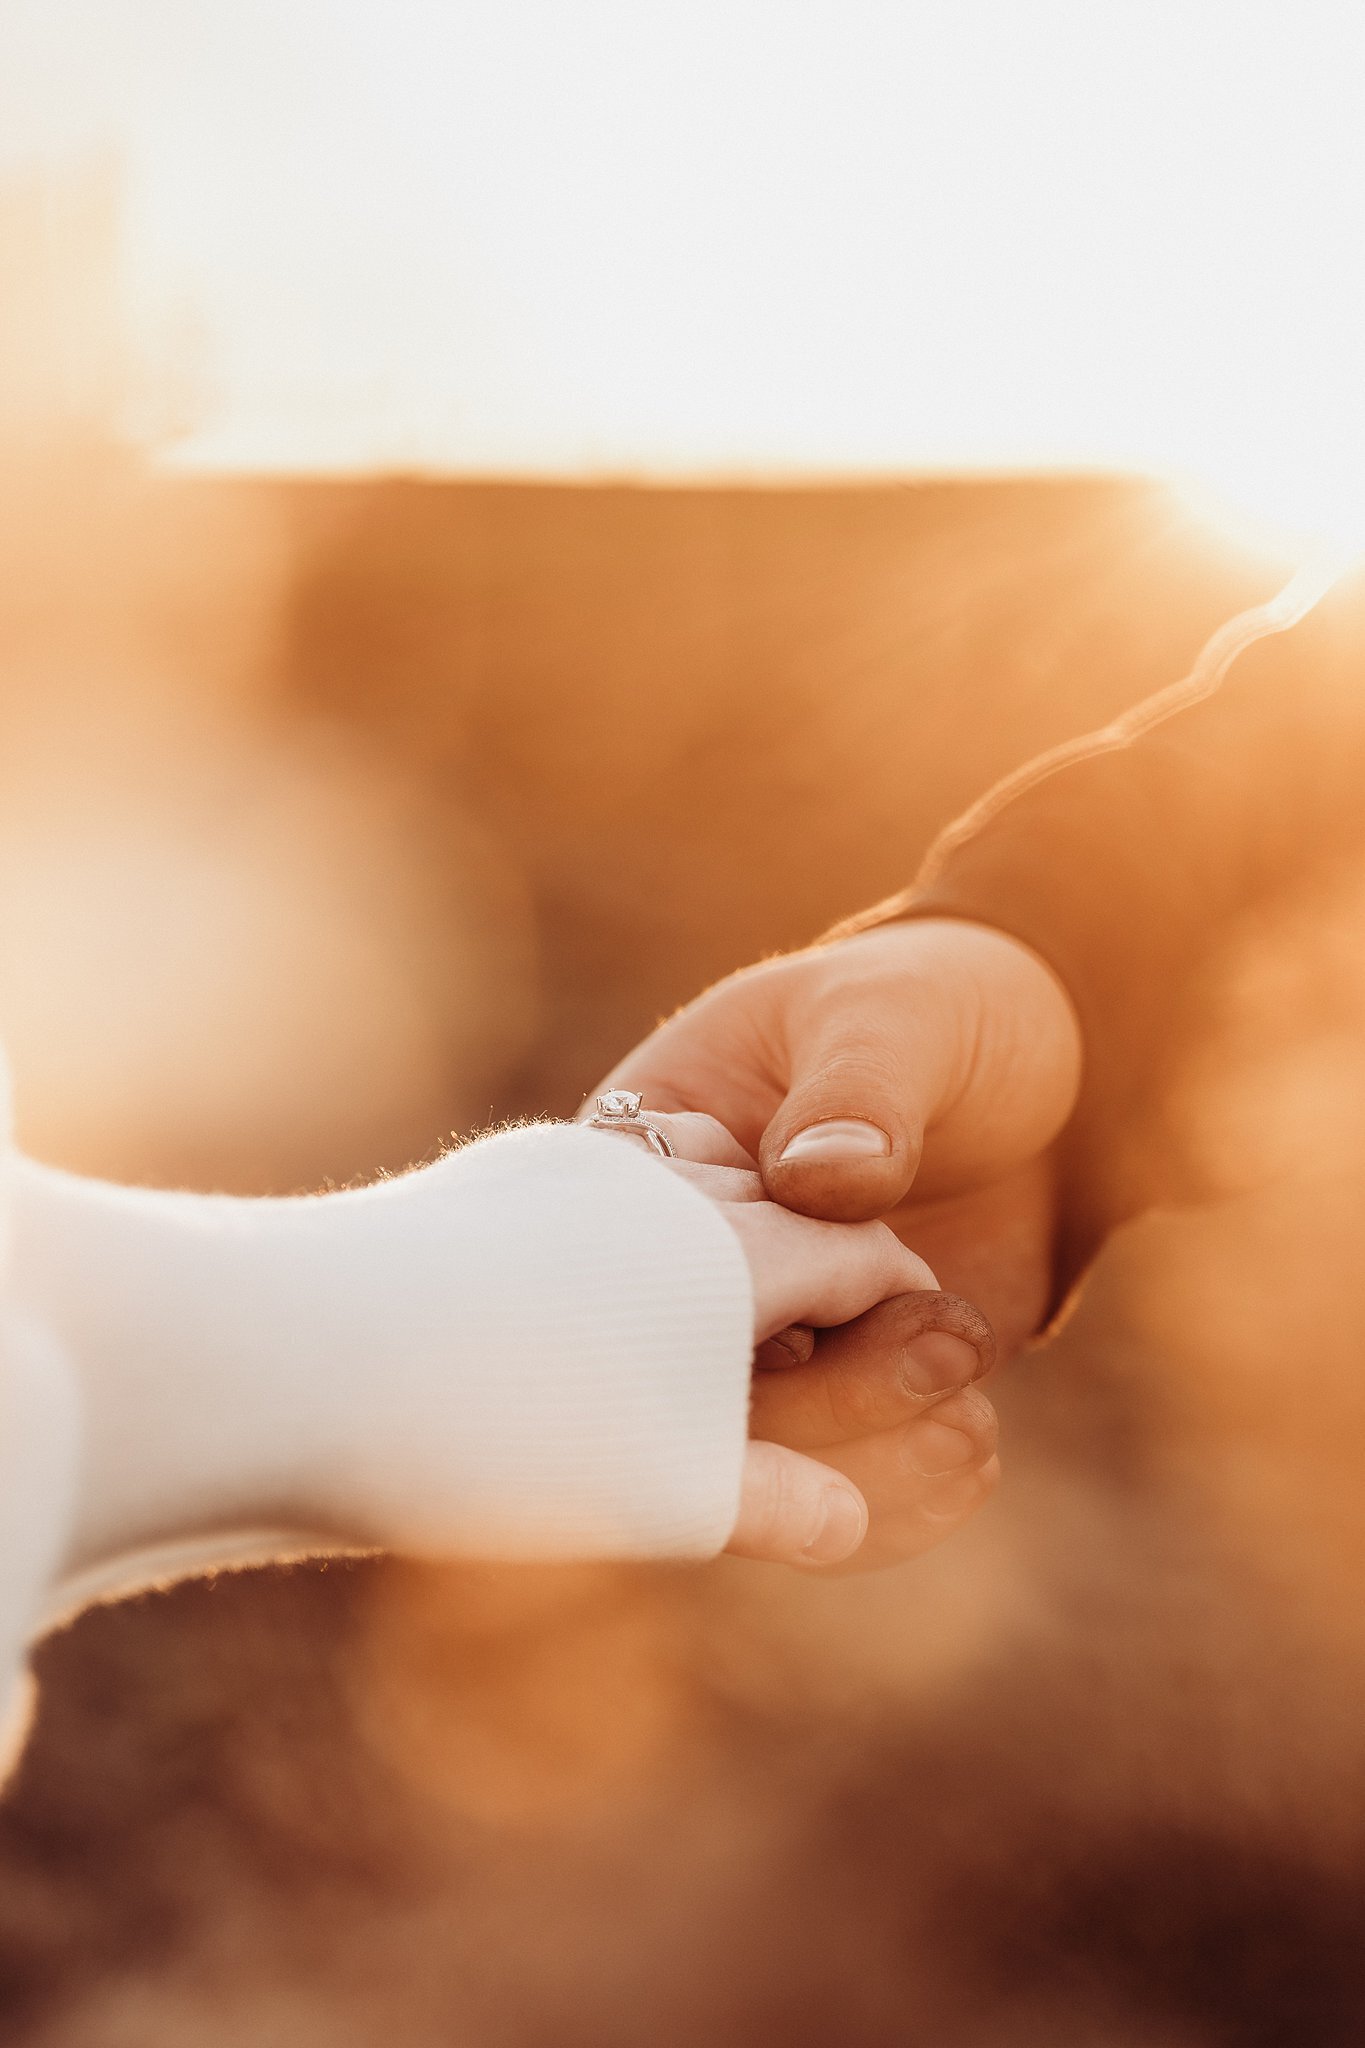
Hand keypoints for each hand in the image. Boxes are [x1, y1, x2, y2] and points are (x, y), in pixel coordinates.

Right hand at [591, 921, 1082, 1567]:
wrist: (1050, 1070)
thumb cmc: (936, 1008)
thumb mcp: (892, 1018)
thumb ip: (858, 1088)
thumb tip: (820, 1179)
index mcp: (648, 1168)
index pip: (619, 1269)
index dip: (691, 1319)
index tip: (803, 1324)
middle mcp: (690, 1274)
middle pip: (693, 1384)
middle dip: (819, 1397)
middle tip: (942, 1353)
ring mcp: (769, 1342)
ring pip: (777, 1445)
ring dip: (875, 1445)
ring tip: (973, 1413)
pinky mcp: (849, 1390)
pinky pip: (846, 1474)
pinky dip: (905, 1489)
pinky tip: (975, 1453)